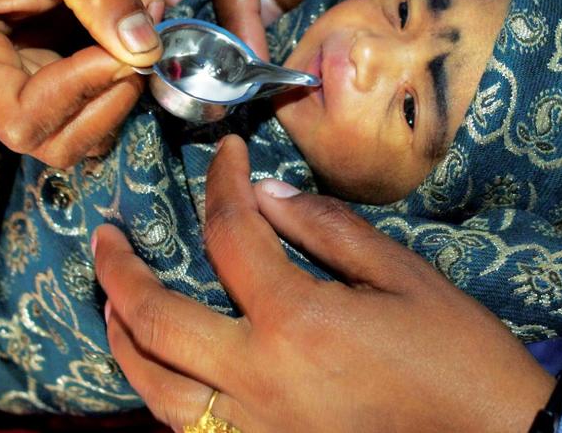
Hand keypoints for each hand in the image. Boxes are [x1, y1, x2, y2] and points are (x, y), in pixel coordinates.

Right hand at [0, 0, 163, 166]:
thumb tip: (144, 51)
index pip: (22, 118)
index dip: (84, 91)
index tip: (129, 46)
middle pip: (48, 138)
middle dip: (107, 97)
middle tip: (146, 40)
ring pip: (68, 134)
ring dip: (115, 94)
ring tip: (138, 30)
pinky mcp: (20, 90)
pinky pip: (74, 114)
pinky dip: (109, 87)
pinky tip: (123, 40)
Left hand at [93, 136, 552, 432]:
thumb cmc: (455, 353)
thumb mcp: (400, 274)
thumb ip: (324, 228)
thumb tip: (264, 192)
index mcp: (296, 320)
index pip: (231, 234)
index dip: (223, 182)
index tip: (227, 155)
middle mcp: (258, 378)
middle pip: (156, 319)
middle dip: (119, 270)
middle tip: (105, 236)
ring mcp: (254, 429)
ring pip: (154, 387)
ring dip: (121, 337)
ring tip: (109, 300)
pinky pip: (186, 427)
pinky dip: (159, 389)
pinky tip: (158, 363)